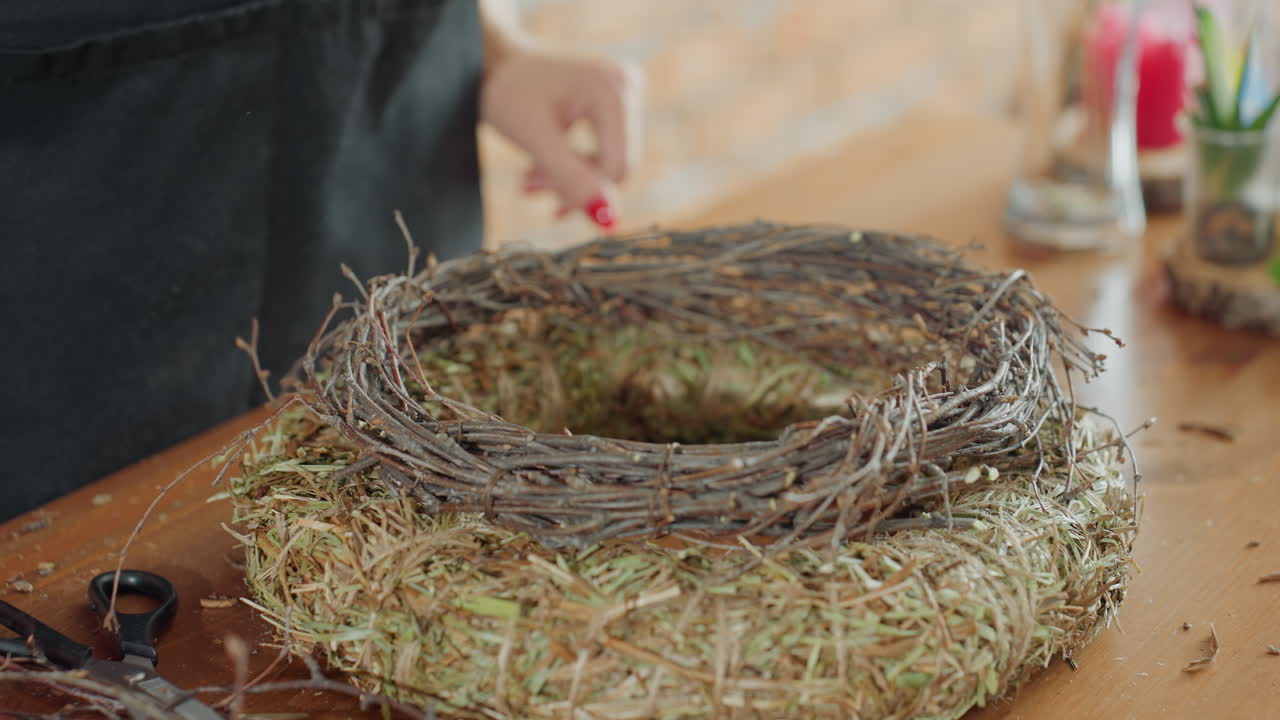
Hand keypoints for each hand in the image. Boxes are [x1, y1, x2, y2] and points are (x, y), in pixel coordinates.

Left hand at [480, 47, 643, 228]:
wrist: (493, 60)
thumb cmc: (507, 91)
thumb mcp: (535, 139)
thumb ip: (572, 179)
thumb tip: (608, 223)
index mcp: (613, 92)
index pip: (617, 166)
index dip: (583, 192)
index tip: (541, 198)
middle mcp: (628, 88)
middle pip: (615, 164)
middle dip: (574, 183)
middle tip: (528, 188)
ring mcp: (626, 93)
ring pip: (609, 161)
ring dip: (570, 177)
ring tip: (529, 181)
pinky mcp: (617, 102)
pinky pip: (605, 149)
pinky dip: (574, 163)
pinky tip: (543, 166)